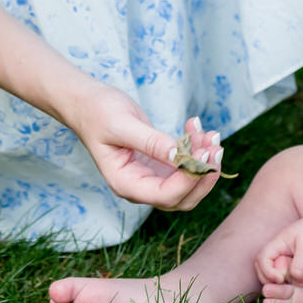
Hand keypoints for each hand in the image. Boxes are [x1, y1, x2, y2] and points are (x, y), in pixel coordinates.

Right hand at [67, 85, 223, 211]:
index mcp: (125, 183)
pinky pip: (184, 166)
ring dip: (204, 162)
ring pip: (187, 183)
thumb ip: (150, 142)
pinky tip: (197, 127)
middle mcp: (139, 186)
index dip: (189, 179)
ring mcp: (150, 177)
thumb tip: (179, 155)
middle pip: (182, 198)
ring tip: (210, 133)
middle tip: (215, 146)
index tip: (204, 153)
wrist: (87, 103)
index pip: (165, 195)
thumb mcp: (122, 124)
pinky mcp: (158, 164)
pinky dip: (196, 150)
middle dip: (203, 176)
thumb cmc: (98, 112)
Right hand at [254, 211, 302, 285]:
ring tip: (298, 285)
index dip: (267, 272)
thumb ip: (299, 267)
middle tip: (287, 286)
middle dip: (272, 280)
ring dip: (284, 284)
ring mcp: (291, 259)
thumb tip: (295, 282)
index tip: (281, 279)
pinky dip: (294, 283)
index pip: (261, 260)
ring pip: (279, 276)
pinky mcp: (301, 266)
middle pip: (265, 269)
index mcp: (278, 243)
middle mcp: (282, 251)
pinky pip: (292, 278)